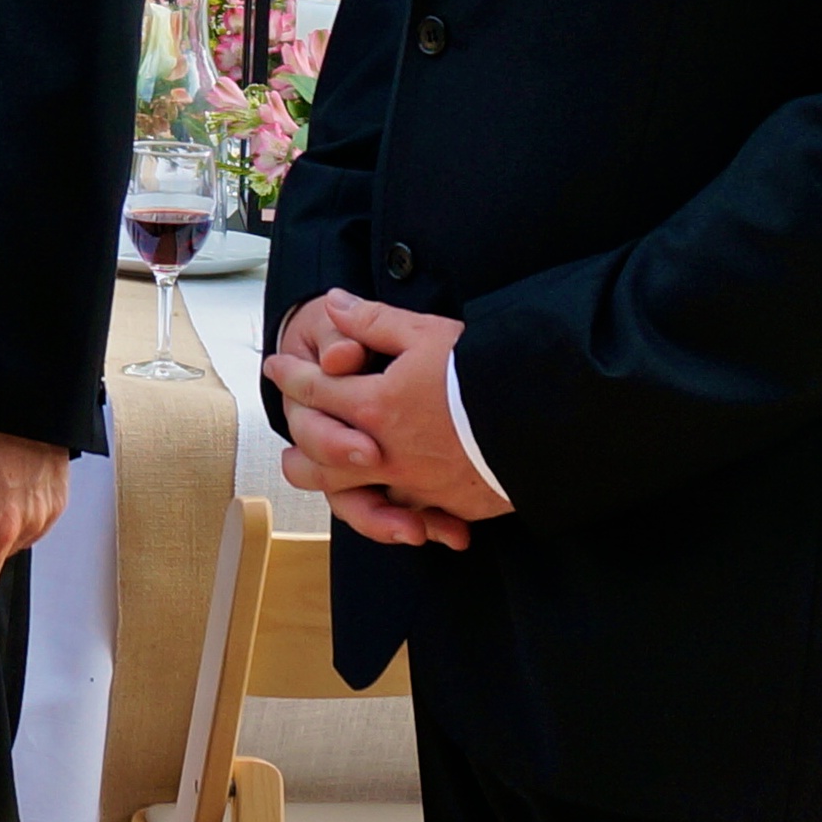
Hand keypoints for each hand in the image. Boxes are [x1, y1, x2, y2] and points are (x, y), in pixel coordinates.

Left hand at [265, 290, 509, 549]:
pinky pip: (410, 517)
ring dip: (336, 489)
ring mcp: (416, 485)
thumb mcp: (427, 333)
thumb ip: (375, 321)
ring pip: (357, 497)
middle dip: (299, 449)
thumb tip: (335, 304)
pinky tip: (391, 513)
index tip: (276, 367)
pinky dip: (397, 517)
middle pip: (320, 459)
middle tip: (288, 445)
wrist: (544, 418)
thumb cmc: (484, 371)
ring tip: (326, 480)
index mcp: (374, 405)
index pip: (316, 390)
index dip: (291, 376)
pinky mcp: (449, 504)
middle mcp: (386, 452)